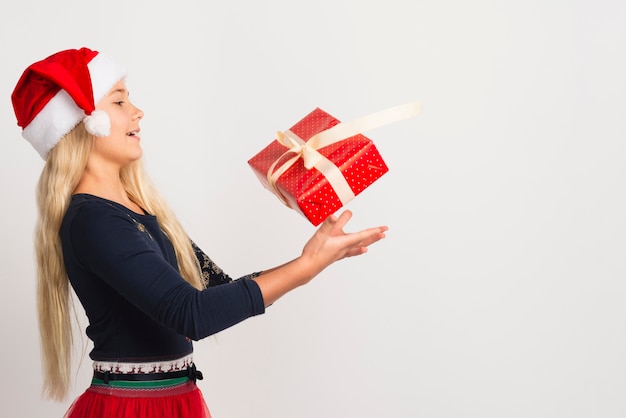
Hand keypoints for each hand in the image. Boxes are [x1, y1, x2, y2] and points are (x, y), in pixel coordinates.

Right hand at [253, 210, 386, 305]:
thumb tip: (336, 216)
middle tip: (385, 232)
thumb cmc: (314, 252)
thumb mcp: (320, 234)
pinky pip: (352, 250)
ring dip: (369, 241)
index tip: (384, 228)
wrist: (308, 267)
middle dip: (375, 236)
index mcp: (344, 242)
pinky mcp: (337, 255)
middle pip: (364, 241)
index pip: (362, 235)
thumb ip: (329, 224)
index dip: (373, 231)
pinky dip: (359, 248)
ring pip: (359, 245)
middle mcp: (345, 248)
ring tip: (378, 239)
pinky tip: (362, 250)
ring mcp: (342, 252)